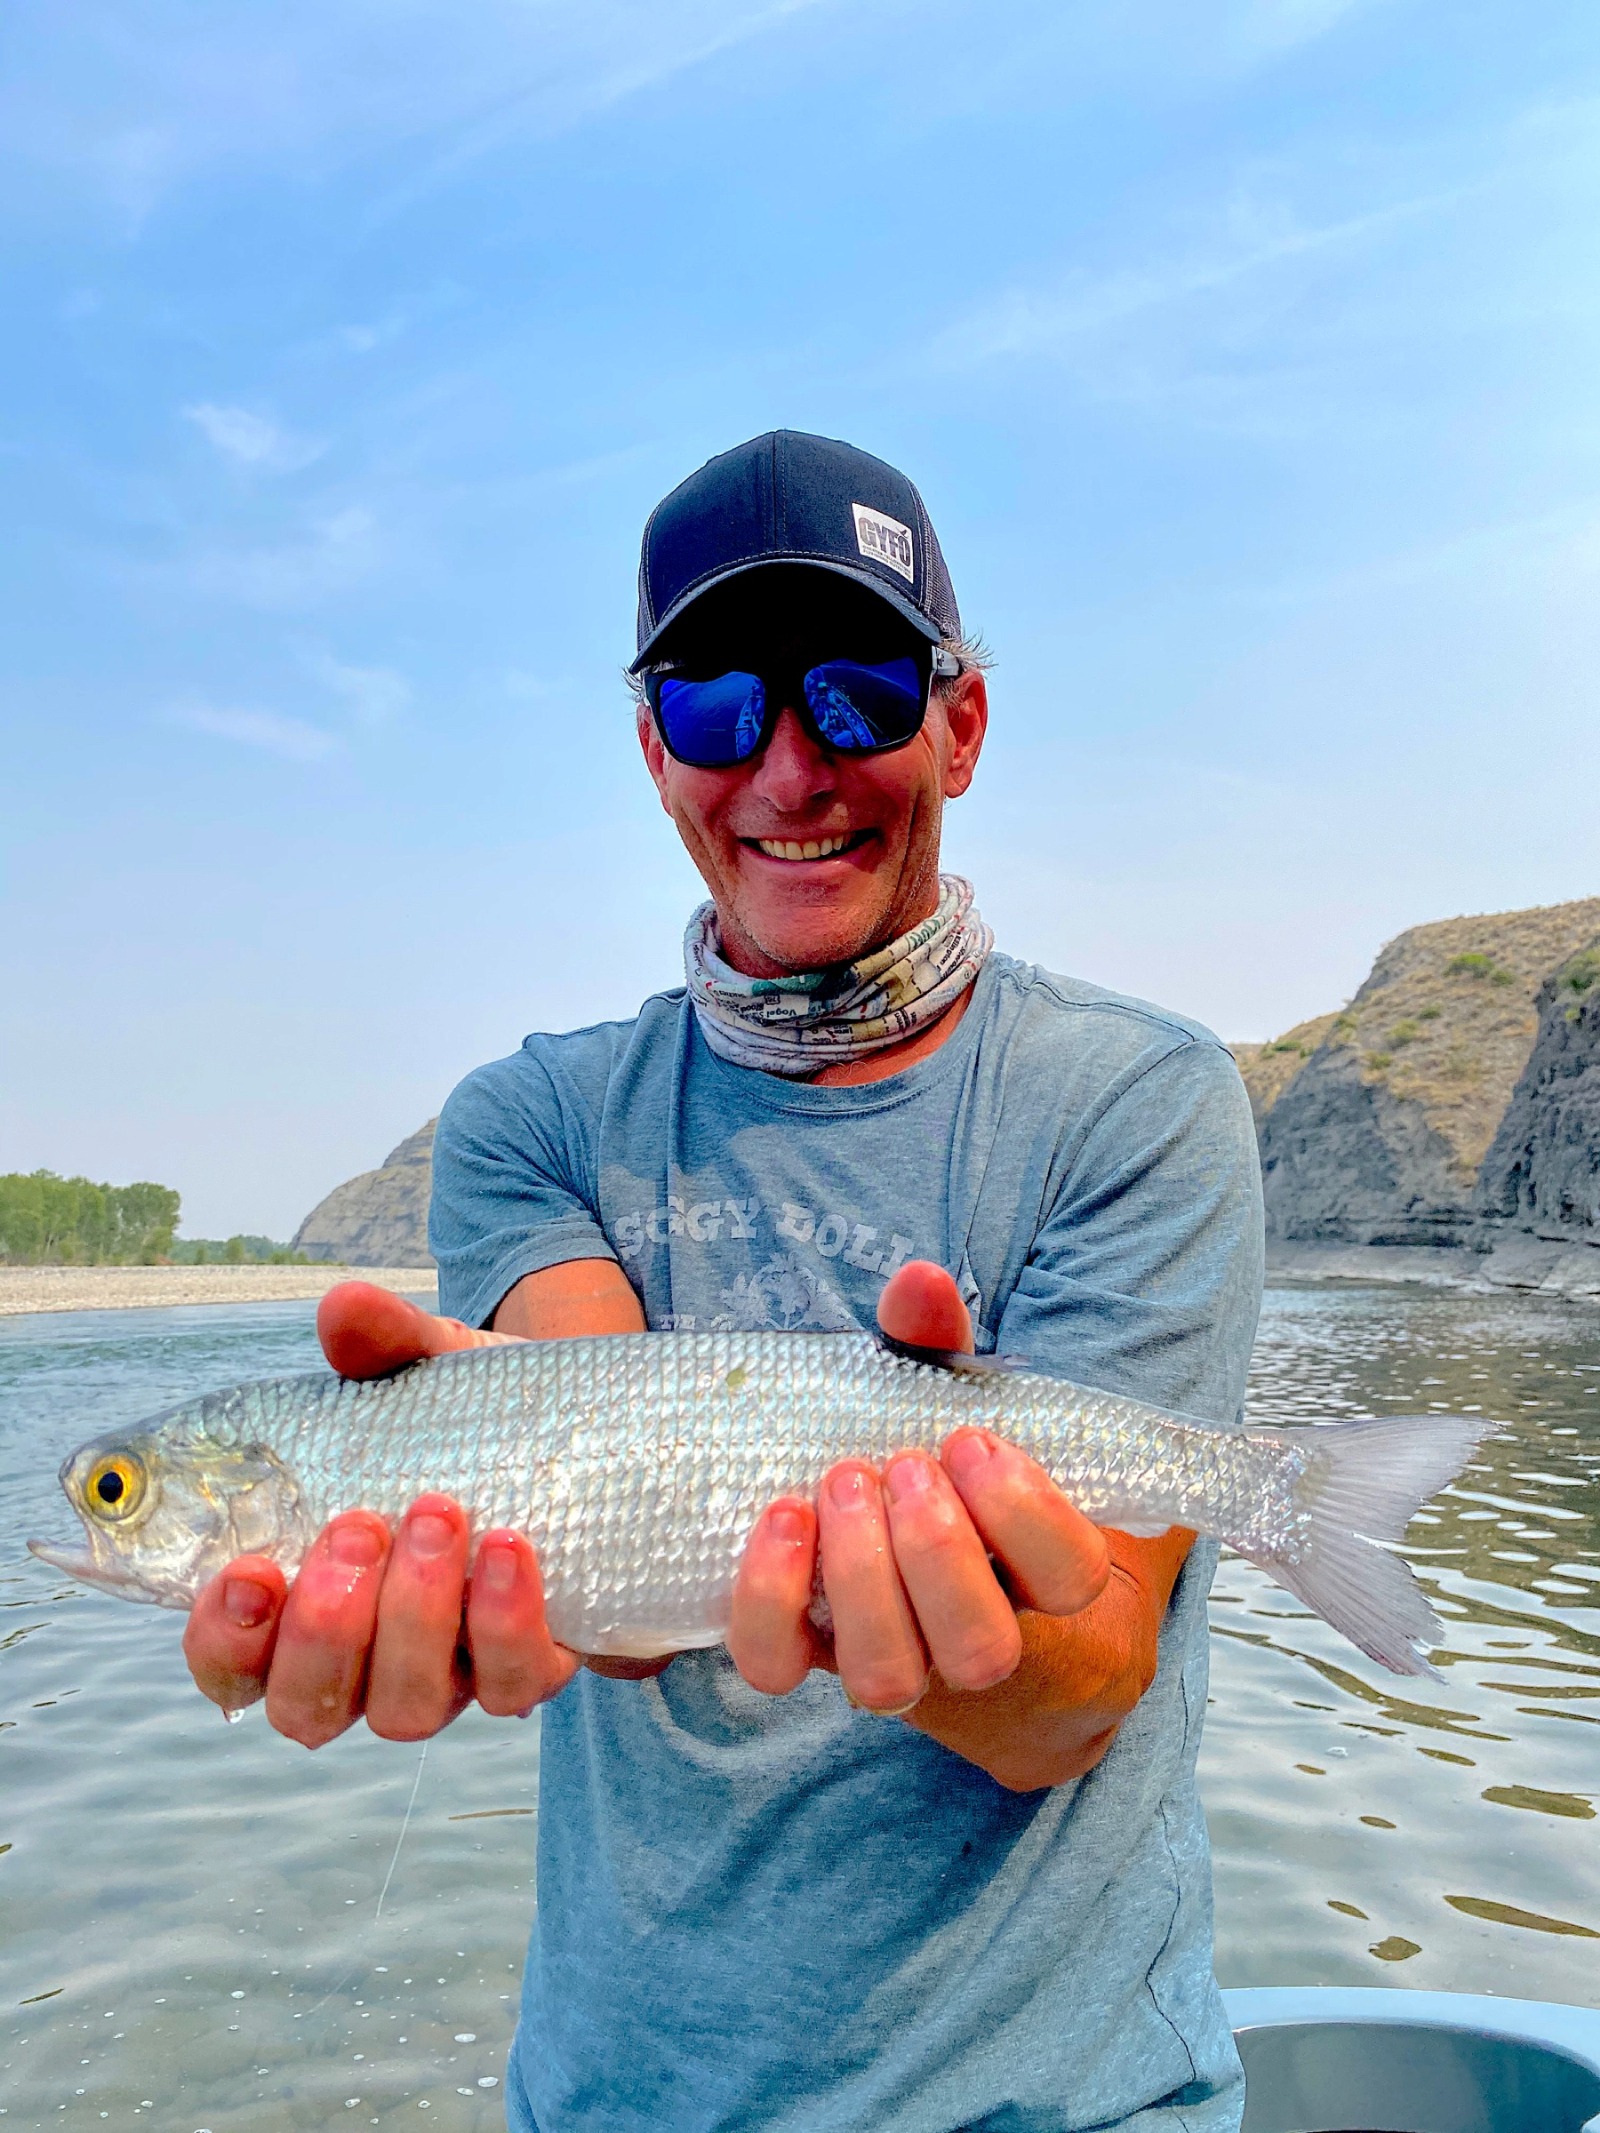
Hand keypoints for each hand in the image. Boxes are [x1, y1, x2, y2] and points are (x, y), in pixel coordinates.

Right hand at [183, 1282, 579, 1743]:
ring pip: (405, 1709)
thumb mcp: (427, 1371)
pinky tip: (511, 1547)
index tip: (250, 1571)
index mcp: (306, 1600)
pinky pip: (513, 1683)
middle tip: (358, 1525)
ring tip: (439, 1512)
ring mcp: (451, 1676)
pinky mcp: (534, 1667)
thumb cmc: (474, 1417)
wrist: (594, 1429)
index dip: (225, 1640)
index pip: (233, 1664)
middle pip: (308, 1708)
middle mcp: (369, 1660)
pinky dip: (505, 1622)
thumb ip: (380, 1345)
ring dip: (414, 1617)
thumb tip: (345, 1307)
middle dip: (325, 1628)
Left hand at [726, 1261, 1110, 1717]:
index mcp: (1036, 1580)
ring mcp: (888, 1660)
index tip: (972, 1439)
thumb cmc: (935, 1473)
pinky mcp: (802, 1655)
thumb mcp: (949, 1405)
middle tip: (905, 1464)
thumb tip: (919, 1279)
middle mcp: (970, 1640)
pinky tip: (781, 1519)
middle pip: (979, 1647)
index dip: (1025, 1513)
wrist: (880, 1557)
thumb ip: (940, 1346)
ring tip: (843, 1482)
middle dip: (938, 1549)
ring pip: (887, 1674)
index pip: (1069, 1578)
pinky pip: (777, 1664)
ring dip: (863, 1577)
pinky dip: (770, 1598)